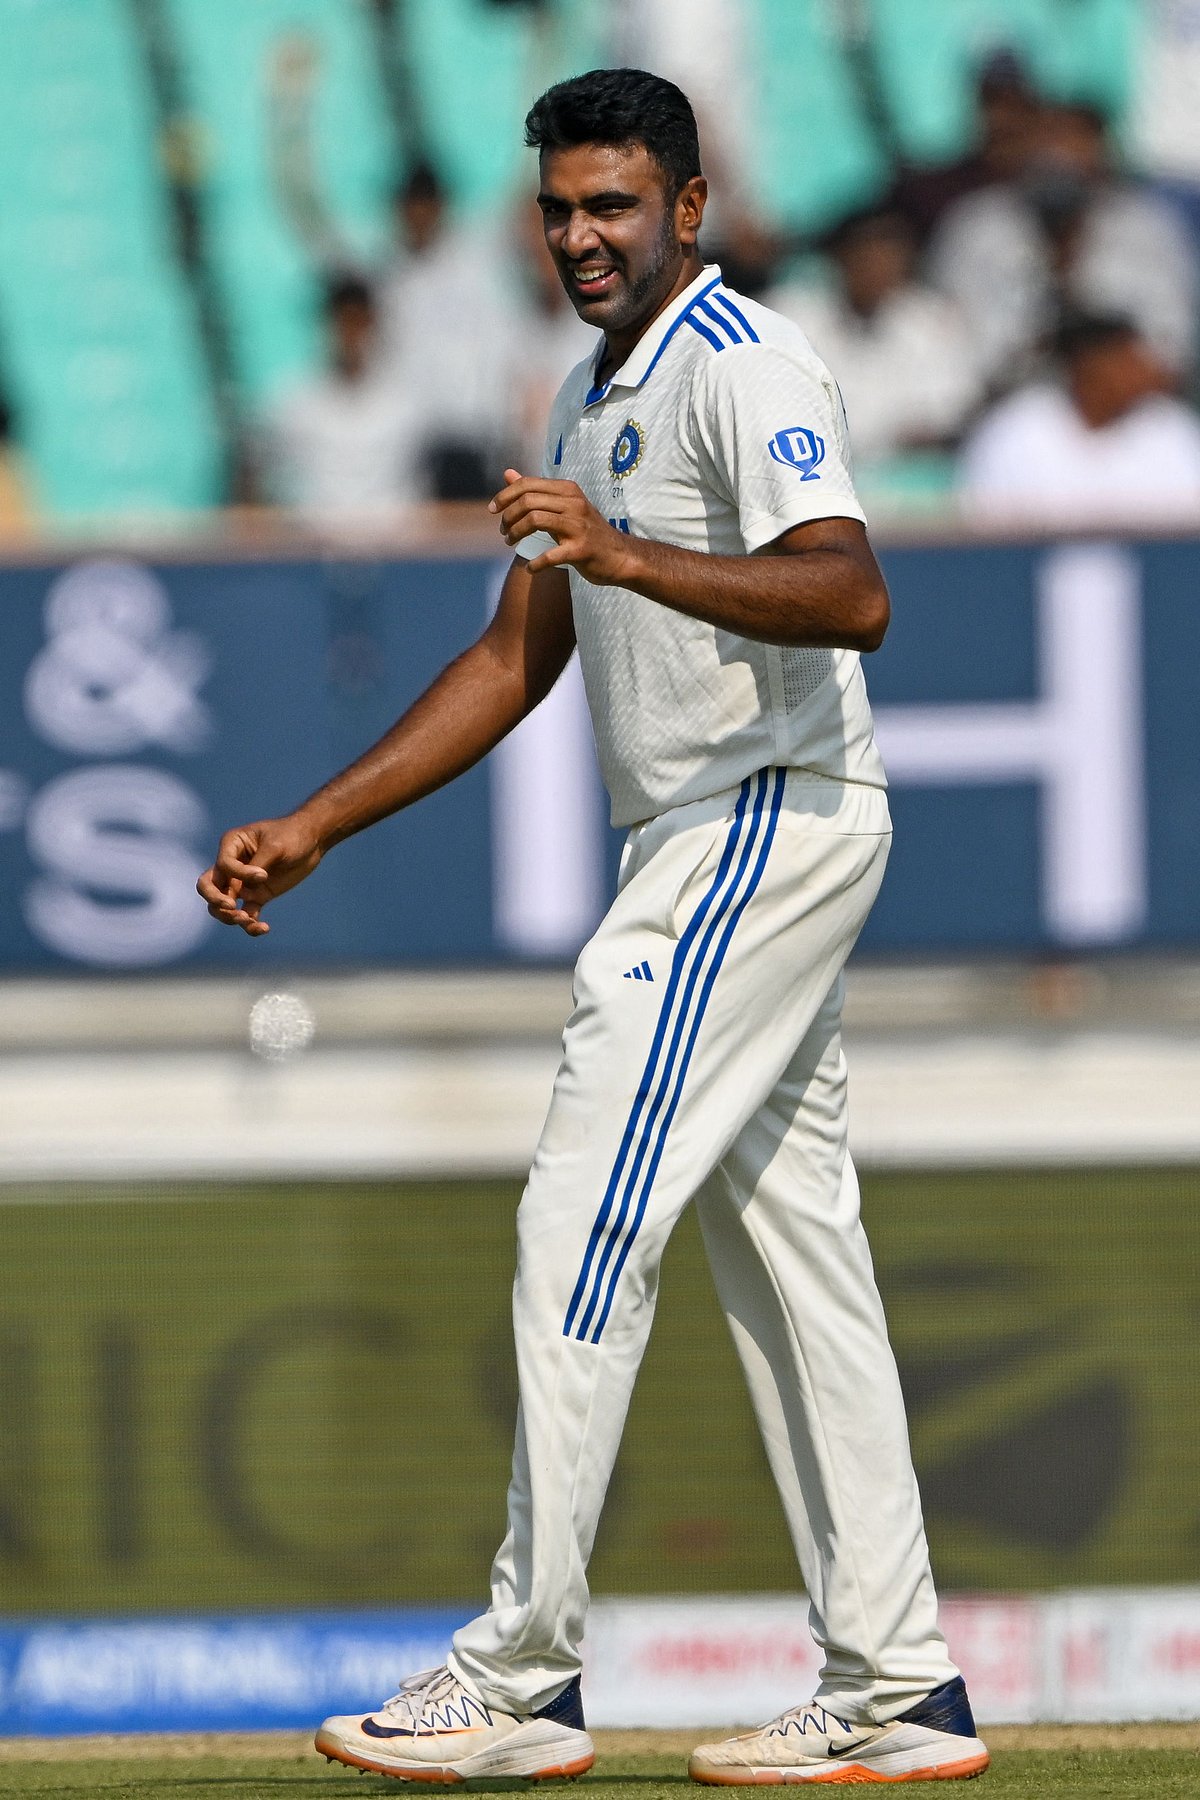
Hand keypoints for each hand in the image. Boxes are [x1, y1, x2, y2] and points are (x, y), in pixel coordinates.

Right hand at [196, 813, 324, 935]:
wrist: (312, 842)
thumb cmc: (291, 835)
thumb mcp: (275, 846)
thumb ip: (258, 865)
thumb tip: (245, 891)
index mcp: (231, 845)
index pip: (223, 866)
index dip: (240, 874)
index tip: (264, 875)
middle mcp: (231, 866)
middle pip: (208, 887)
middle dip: (215, 900)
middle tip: (232, 907)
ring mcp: (242, 883)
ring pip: (222, 906)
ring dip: (230, 917)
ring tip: (247, 920)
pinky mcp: (257, 896)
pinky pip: (246, 915)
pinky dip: (251, 925)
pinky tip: (264, 928)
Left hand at [490, 469, 635, 583]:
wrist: (620, 556)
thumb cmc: (586, 532)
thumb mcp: (562, 506)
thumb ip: (535, 491)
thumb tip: (508, 473)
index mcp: (568, 490)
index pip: (528, 485)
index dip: (504, 496)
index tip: (492, 510)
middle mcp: (574, 503)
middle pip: (528, 501)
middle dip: (508, 517)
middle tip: (504, 532)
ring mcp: (578, 526)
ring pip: (535, 520)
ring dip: (516, 533)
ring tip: (510, 542)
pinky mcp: (581, 550)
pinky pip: (550, 555)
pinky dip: (536, 563)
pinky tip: (531, 568)